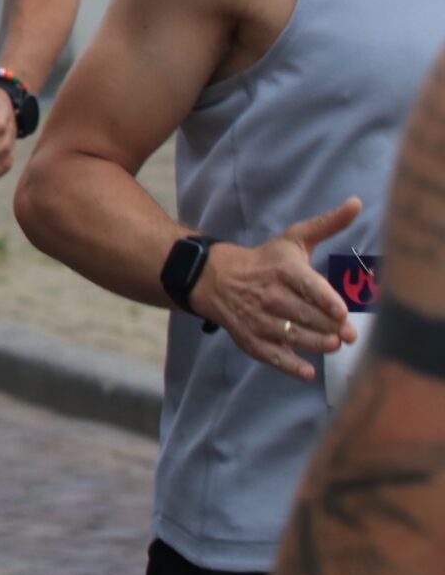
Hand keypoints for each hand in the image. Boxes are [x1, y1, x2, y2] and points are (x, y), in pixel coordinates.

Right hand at [192, 198, 363, 381]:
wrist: (215, 278)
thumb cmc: (265, 260)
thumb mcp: (294, 239)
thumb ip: (328, 224)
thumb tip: (357, 203)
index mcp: (283, 270)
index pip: (308, 286)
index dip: (326, 301)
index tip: (342, 312)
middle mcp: (270, 295)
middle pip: (305, 316)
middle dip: (329, 328)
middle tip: (348, 335)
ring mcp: (258, 318)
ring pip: (292, 336)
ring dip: (316, 344)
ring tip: (333, 345)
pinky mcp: (250, 338)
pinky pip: (271, 355)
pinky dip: (289, 365)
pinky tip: (307, 371)